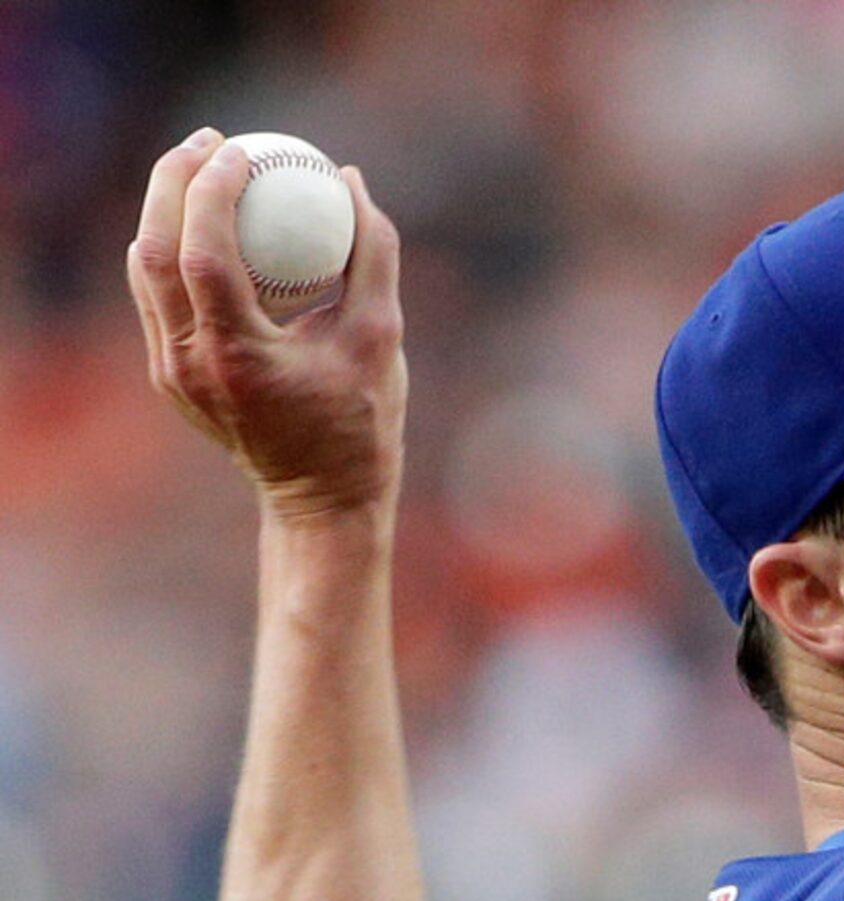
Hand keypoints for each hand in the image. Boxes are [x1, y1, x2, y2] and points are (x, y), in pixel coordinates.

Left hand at [127, 128, 406, 520]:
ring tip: (201, 172)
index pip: (203, 253)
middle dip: (173, 181)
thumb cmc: (363, 422)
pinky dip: (173, 249)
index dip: (211, 190)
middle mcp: (190, 362)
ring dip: (166, 211)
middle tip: (210, 142)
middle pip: (155, 249)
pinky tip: (201, 226)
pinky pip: (157, 296)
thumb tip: (351, 181)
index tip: (240, 151)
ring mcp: (172, 371)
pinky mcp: (171, 374)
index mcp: (238, 356)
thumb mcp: (382, 339)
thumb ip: (373, 257)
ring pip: (145, 269)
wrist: (323, 498)